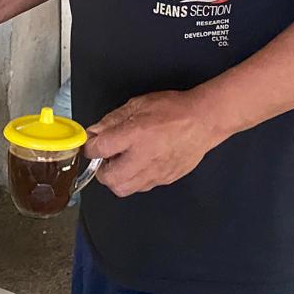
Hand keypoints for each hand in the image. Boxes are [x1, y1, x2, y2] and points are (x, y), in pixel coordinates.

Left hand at [83, 90, 221, 196]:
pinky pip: (141, 187)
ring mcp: (154, 173)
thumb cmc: (173, 109)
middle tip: (108, 156)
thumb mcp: (138, 104)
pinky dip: (135, 179)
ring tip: (124, 162)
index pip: (98, 149)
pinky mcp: (164, 180)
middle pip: (107, 178)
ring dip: (117, 178)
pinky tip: (140, 164)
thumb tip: (95, 131)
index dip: (90, 145)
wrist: (204, 121)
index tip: (92, 142)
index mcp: (133, 135)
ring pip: (123, 189)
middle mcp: (142, 158)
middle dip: (102, 169)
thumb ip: (113, 119)